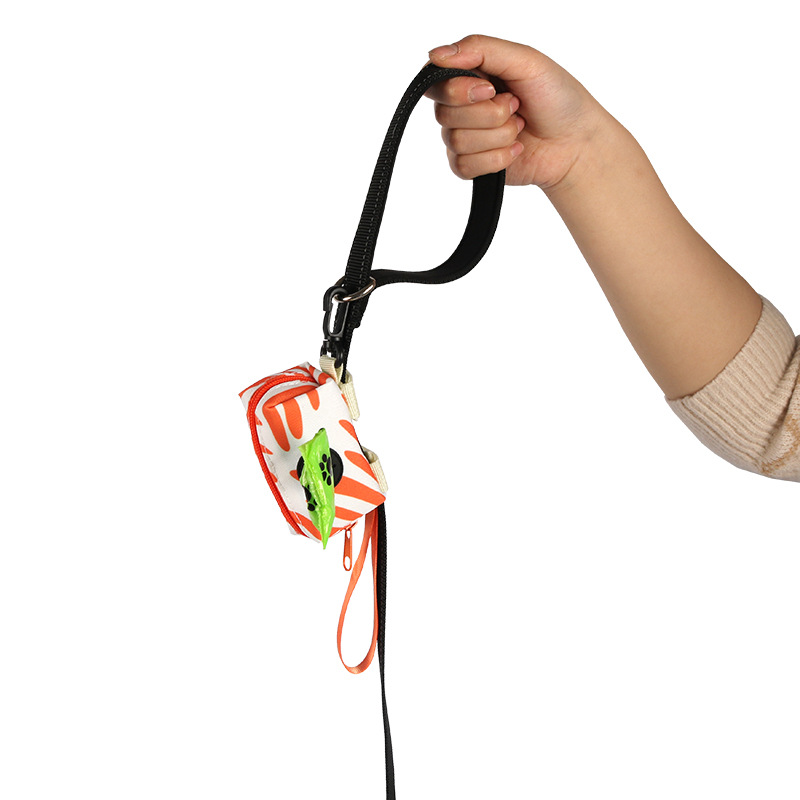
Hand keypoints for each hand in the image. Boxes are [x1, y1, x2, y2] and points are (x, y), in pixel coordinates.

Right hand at [424, 34, 608, 188]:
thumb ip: (480, 49)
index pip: (437, 82)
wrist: (576, 141)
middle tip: (516, 106)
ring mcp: (466, 138)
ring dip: (498, 135)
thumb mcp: (525, 60)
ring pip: (457, 141)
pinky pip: (464, 166)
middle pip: (445, 114)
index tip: (489, 89)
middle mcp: (463, 107)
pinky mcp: (472, 167)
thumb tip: (436, 54)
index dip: (458, 90)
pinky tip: (516, 150)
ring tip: (519, 127)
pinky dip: (497, 158)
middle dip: (489, 113)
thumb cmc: (557, 98)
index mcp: (471, 76)